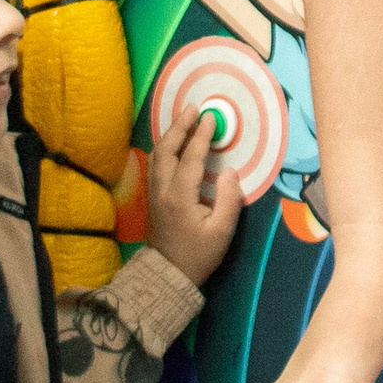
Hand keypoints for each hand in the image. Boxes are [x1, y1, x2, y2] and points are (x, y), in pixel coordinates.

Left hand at [145, 101, 245, 284]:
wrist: (169, 275)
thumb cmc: (198, 255)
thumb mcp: (221, 232)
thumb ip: (229, 200)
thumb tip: (230, 172)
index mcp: (179, 197)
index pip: (190, 158)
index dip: (201, 136)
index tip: (211, 117)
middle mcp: (162, 190)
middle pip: (166, 149)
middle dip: (179, 126)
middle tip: (193, 108)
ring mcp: (154, 193)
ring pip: (157, 155)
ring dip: (170, 134)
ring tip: (184, 119)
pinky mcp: (152, 197)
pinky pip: (155, 164)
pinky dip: (164, 147)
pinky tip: (173, 142)